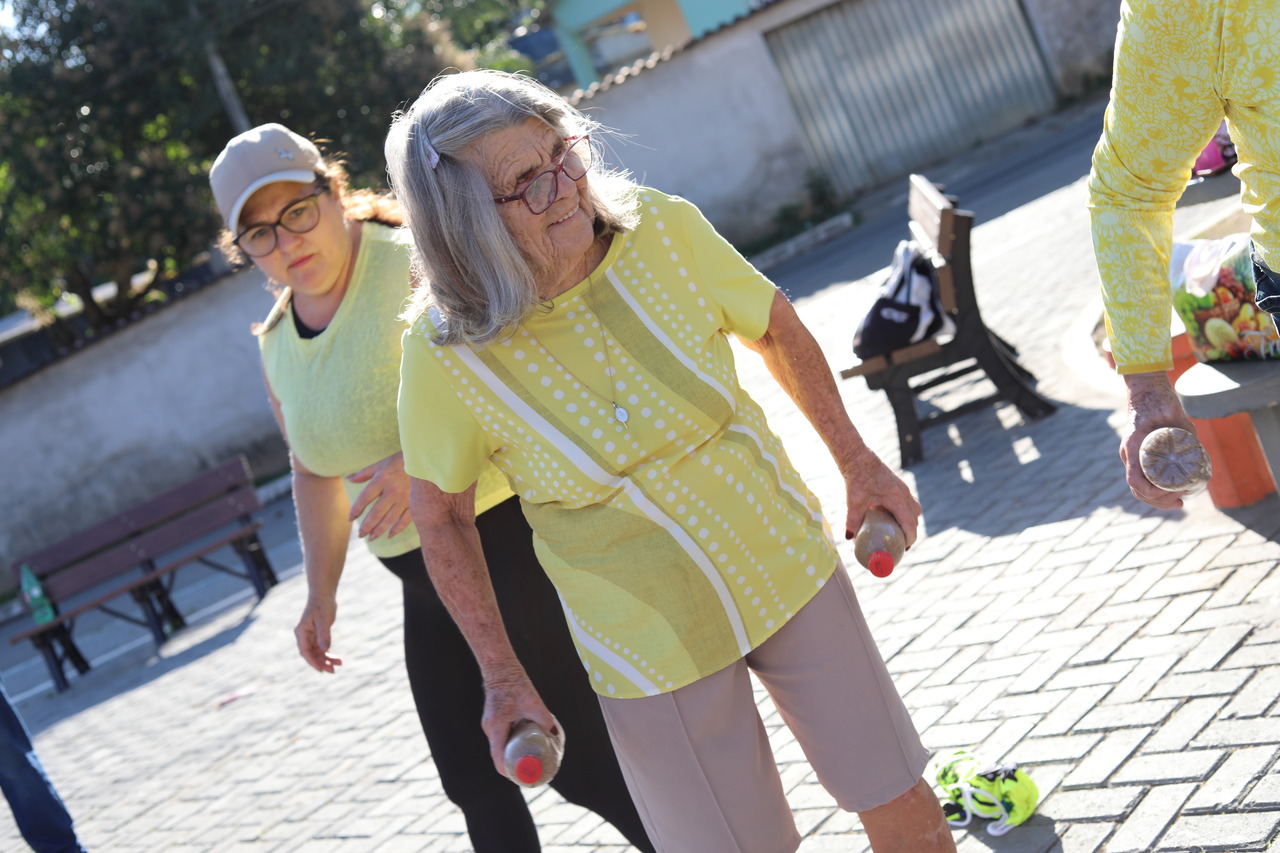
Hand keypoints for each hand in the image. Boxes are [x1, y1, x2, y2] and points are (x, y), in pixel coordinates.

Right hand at [295, 594, 341, 672]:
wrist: (324, 595)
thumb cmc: (322, 605)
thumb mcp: (324, 620)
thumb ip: (324, 635)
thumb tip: (325, 649)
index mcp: (301, 633)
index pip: (305, 652)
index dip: (313, 662)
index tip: (323, 670)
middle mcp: (304, 636)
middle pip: (311, 654)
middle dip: (321, 663)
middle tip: (333, 671)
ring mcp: (310, 636)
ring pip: (317, 652)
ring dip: (327, 659)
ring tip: (339, 664)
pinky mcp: (317, 635)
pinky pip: (321, 648)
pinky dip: (328, 653)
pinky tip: (336, 658)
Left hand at [347, 453, 412, 540]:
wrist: (426, 460)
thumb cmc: (401, 460)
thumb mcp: (382, 463)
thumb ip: (365, 473)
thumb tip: (348, 479)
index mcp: (382, 479)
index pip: (365, 498)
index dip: (356, 509)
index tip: (350, 518)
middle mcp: (393, 490)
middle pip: (376, 513)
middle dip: (366, 526)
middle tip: (360, 535)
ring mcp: (405, 498)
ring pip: (389, 519)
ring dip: (379, 531)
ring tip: (371, 538)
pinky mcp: (415, 503)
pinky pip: (405, 520)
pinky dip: (397, 529)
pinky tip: (390, 535)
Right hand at [479, 663, 555, 777]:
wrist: (500, 668)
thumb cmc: (514, 683)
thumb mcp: (534, 702)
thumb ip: (545, 719)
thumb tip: (555, 734)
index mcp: (496, 727)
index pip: (499, 758)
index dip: (509, 772)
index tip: (522, 778)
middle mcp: (490, 729)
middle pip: (499, 755)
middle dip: (512, 766)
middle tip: (529, 772)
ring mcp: (490, 725)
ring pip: (499, 747)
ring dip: (511, 756)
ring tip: (527, 762)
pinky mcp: (493, 720)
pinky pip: (500, 739)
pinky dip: (509, 746)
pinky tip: (521, 747)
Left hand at [840, 445, 920, 547]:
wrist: (859, 458)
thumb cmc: (857, 478)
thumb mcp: (854, 502)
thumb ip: (853, 521)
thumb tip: (850, 538)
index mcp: (897, 499)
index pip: (910, 524)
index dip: (909, 538)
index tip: (902, 549)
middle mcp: (904, 494)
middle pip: (914, 518)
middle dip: (910, 533)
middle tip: (899, 544)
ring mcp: (903, 489)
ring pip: (914, 509)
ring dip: (910, 521)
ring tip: (898, 531)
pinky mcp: (898, 486)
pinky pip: (909, 502)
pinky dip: (906, 512)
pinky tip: (893, 516)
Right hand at [1121, 372, 1197, 509]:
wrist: (1145, 390)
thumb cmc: (1159, 401)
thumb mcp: (1175, 415)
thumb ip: (1186, 431)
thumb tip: (1200, 452)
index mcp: (1133, 447)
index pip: (1135, 481)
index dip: (1154, 494)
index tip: (1175, 492)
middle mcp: (1129, 454)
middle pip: (1137, 490)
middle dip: (1159, 502)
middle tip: (1181, 500)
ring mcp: (1132, 456)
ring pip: (1138, 488)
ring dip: (1155, 500)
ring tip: (1178, 503)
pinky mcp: (1138, 455)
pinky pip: (1141, 479)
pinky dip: (1152, 491)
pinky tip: (1169, 494)